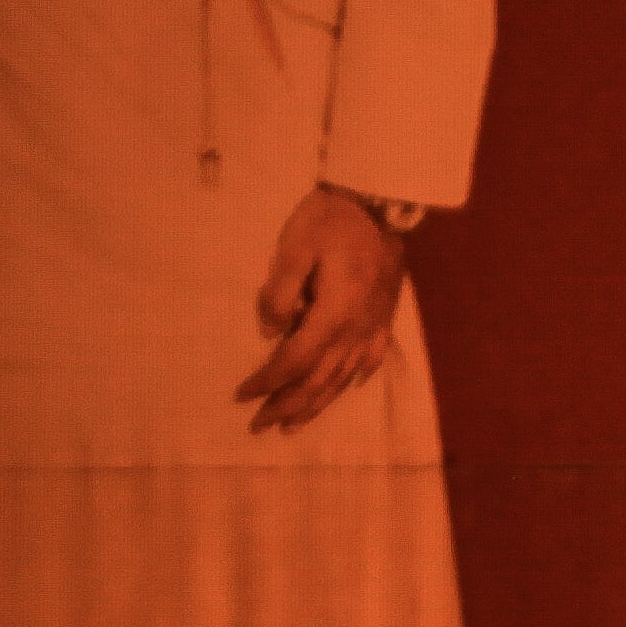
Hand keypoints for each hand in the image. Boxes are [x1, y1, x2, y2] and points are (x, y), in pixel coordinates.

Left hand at [237, 187, 411, 433]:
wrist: (381, 200)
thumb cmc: (331, 220)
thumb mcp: (294, 248)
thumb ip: (278, 292)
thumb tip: (268, 331)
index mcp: (334, 312)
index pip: (295, 360)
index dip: (267, 381)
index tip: (241, 395)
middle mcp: (357, 328)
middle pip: (319, 379)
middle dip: (287, 405)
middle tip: (259, 425)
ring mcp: (375, 324)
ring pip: (344, 377)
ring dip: (317, 403)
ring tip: (293, 424)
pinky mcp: (384, 316)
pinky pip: (371, 358)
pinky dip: (355, 379)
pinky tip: (347, 387)